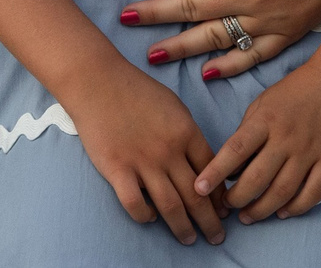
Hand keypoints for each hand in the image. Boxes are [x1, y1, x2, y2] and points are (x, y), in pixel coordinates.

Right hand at [58, 65, 225, 245]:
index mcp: (186, 132)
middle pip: (197, 195)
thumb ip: (188, 133)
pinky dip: (145, 216)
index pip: (213, 172)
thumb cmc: (135, 89)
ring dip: (183, 228)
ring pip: (171, 206)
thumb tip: (201, 163)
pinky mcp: (117, 169)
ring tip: (189, 239)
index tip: (224, 210)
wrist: (96, 81)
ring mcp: (142, 162)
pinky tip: (151, 218)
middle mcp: (169, 151)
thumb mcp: (173, 106)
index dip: (220, 196)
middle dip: (210, 221)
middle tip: (217, 237)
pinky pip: (136, 204)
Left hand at [125, 0, 320, 78]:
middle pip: (192, 9)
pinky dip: (229, 66)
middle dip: (156, 14)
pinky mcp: (287, 33)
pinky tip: (206, 72)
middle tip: (125, 19)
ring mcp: (268, 19)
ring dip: (181, 47)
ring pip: (215, 37)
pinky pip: (253, 56)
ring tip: (153, 54)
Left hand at [195, 60, 320, 222]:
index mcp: (265, 120)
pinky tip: (283, 212)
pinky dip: (297, 208)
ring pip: (283, 191)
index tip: (199, 189)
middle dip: (238, 198)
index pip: (235, 150)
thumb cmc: (296, 92)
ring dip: (262, 209)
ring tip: (248, 216)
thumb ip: (247, 132)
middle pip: (257, 178)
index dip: (215, 172)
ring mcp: (310, 151)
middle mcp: (286, 137)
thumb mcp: (263, 103)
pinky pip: (313, 193)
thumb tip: (232, 166)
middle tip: (227, 207)